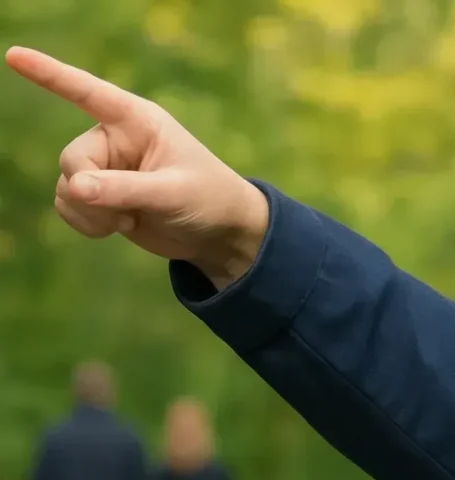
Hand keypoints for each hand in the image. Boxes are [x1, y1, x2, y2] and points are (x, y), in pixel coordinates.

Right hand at [5, 46, 269, 289]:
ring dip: (90, 212)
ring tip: (129, 220)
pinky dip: (87, 223)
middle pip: (72, 160)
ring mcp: (106, 168)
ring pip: (66, 185)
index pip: (87, 92)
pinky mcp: (101, 195)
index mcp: (137, 121)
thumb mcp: (171, 193)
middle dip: (90, 190)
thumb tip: (75, 188)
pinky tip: (121, 227)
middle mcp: (115, 139)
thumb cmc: (209, 200)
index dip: (50, 74)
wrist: (220, 235)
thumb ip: (124, 189)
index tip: (15, 56)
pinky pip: (69, 206)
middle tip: (126, 210)